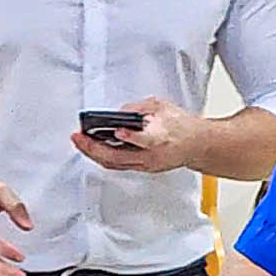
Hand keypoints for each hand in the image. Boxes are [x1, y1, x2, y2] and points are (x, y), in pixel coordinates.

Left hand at [71, 98, 202, 174]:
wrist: (196, 145)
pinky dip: (102, 156)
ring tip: (79, 141)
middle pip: (118, 157)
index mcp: (161, 138)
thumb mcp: (162, 107)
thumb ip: (140, 108)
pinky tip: (92, 148)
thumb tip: (120, 113)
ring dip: (93, 153)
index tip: (119, 130)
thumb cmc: (182, 126)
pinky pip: (117, 165)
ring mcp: (145, 165)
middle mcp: (151, 156)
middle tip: (78, 137)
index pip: (146, 140)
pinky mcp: (142, 168)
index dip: (132, 137)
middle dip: (94, 148)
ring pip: (114, 163)